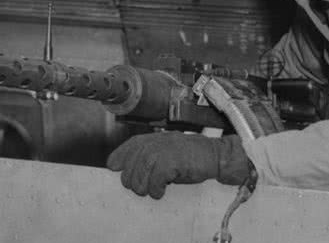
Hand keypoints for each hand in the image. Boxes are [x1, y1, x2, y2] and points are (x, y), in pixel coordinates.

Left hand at [107, 132, 249, 198]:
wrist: (214, 156)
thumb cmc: (191, 156)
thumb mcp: (167, 152)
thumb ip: (149, 157)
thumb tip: (127, 170)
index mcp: (153, 138)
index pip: (128, 147)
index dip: (119, 159)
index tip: (114, 168)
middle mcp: (154, 143)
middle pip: (130, 167)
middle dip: (134, 182)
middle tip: (143, 188)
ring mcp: (162, 151)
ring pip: (139, 176)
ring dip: (144, 188)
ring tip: (153, 191)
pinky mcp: (170, 161)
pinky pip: (154, 181)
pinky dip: (156, 190)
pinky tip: (161, 191)